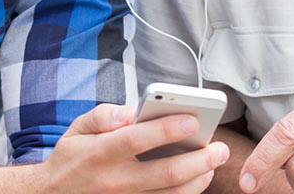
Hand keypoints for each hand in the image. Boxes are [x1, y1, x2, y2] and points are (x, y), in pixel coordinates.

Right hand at [39, 103, 229, 192]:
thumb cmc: (72, 157)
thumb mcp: (77, 128)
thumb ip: (102, 115)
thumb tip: (130, 111)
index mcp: (99, 153)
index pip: (136, 140)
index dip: (165, 129)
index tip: (192, 119)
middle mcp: (113, 181)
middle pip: (164, 173)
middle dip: (198, 160)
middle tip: (220, 148)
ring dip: (198, 181)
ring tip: (213, 164)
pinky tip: (197, 181)